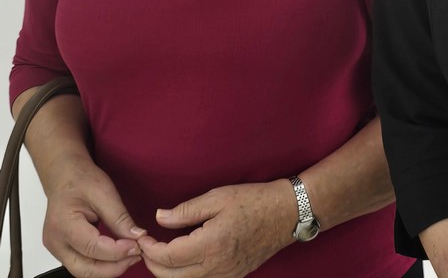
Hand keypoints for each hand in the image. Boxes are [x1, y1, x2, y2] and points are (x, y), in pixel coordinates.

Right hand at [42, 158, 145, 277]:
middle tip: (137, 255)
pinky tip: (117, 256)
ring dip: (108, 269)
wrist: (65, 177)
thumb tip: (137, 237)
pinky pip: (82, 265)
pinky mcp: (63, 252)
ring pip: (83, 272)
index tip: (137, 245)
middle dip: (114, 267)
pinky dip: (101, 265)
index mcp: (63, 224)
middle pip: (85, 269)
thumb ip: (120, 218)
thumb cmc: (81, 180)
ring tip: (130, 256)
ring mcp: (57, 250)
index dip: (116, 251)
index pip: (92, 247)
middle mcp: (56, 243)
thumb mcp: (104, 193)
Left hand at [138, 182, 295, 277]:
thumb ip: (186, 210)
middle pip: (170, 276)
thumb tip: (160, 218)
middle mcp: (215, 267)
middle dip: (152, 263)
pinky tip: (183, 257)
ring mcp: (224, 276)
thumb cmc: (253, 200)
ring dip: (166, 271)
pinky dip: (183, 275)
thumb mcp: (218, 197)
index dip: (149, 248)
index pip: (167, 257)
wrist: (284, 214)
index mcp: (210, 245)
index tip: (142, 236)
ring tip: (161, 251)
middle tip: (147, 244)